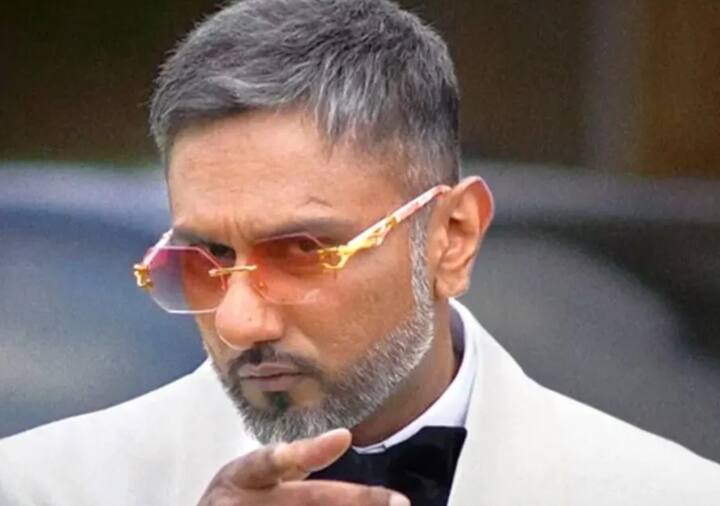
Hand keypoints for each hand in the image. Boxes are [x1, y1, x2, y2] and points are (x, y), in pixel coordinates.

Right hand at [198, 428, 410, 505]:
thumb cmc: (235, 503)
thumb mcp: (252, 476)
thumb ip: (292, 461)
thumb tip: (341, 438)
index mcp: (242, 476)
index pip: (270, 460)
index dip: (306, 451)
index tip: (343, 438)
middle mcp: (241, 504)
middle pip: (306, 500)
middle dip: (355, 501)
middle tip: (398, 503)